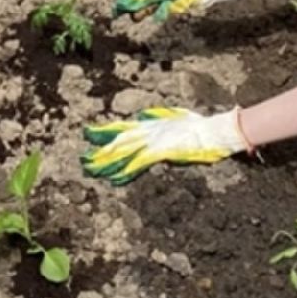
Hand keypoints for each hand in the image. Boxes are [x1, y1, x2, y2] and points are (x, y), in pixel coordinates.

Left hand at [82, 106, 246, 184]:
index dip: (105, 133)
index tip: (89, 135)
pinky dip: (125, 171)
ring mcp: (152, 143)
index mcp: (150, 125)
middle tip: (83, 158)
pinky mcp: (159, 153)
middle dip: (100, 150)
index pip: (122, 129)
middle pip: (118, 142)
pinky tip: (114, 178)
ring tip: (91, 169)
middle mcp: (148, 132)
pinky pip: (138, 164)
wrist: (213, 132)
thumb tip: (143, 119)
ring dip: (107, 162)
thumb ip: (158, 119)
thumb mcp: (175, 119)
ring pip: (124, 153)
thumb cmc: (199, 127)